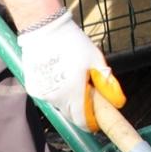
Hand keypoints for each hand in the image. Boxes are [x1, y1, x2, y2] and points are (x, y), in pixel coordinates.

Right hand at [17, 10, 125, 130]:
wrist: (44, 29)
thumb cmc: (73, 43)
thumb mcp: (95, 59)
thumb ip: (107, 82)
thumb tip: (117, 101)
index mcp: (73, 92)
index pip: (82, 121)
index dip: (91, 122)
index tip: (97, 118)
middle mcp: (56, 97)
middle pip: (71, 114)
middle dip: (81, 109)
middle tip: (88, 92)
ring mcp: (42, 93)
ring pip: (59, 105)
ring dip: (68, 99)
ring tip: (73, 78)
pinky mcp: (33, 87)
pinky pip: (48, 96)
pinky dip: (56, 91)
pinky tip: (59, 75)